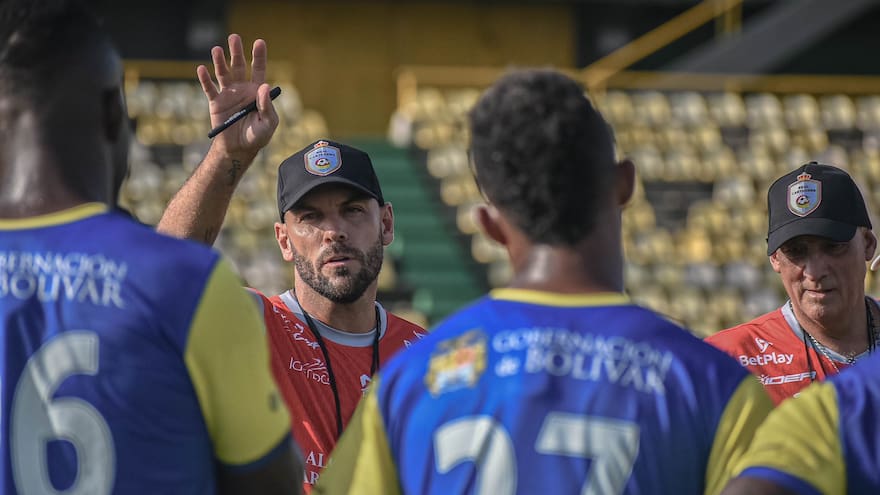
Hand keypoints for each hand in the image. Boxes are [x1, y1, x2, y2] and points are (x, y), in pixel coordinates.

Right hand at [197, 33, 278, 159]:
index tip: (259, 42)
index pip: (259, 69)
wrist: (238, 149)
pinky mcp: (216, 102)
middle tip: (234, 37)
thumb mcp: (268, 123)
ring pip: (223, 74)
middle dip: (236, 52)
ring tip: (217, 50)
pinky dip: (205, 79)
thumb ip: (267, 106)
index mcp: (257, 91)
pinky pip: (209, 89)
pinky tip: (202, 69)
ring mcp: (228, 94)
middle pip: (239, 66)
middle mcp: (242, 88)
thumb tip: (264, 87)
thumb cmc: (257, 136)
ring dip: (220, 62)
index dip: (259, 56)